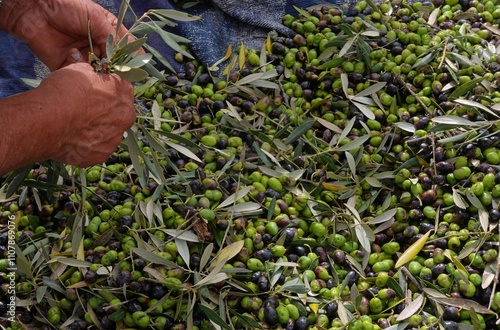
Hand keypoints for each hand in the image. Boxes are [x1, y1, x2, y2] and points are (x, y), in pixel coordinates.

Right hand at [0, 62, 134, 174]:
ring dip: (98, 129)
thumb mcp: (81, 70)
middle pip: (119, 113)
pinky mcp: (100, 155)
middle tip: (85, 109)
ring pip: (109, 133)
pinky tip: (72, 139)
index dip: (108, 88)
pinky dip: (87, 145)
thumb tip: (94, 73)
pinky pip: (96, 148)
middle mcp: (125, 119)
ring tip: (76, 126)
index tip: (96, 90)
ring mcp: (114, 139)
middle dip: (106, 111)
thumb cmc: (64, 91)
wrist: (47, 121)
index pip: (123, 89)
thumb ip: (94, 74)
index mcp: (124, 95)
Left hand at [1, 0, 128, 69]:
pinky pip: (82, 77)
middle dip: (117, 68)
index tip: (136, 66)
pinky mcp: (70, 67)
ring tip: (99, 67)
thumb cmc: (68, 7)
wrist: (35, 10)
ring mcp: (85, 58)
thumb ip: (112, 38)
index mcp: (109, 33)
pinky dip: (83, 73)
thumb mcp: (96, 18)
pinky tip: (78, 61)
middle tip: (117, 70)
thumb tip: (124, 59)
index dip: (132, 58)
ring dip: (101, 72)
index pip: (127, 49)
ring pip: (100, 73)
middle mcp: (99, 47)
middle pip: (115, 64)